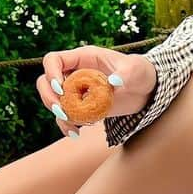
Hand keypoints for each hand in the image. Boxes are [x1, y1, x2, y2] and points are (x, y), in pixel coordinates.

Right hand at [37, 45, 156, 135]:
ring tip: (75, 124)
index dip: (51, 73)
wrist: (147, 91)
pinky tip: (76, 134)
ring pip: (53, 101)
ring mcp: (76, 91)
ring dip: (58, 113)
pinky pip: (65, 117)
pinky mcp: (82, 107)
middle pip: (45, 82)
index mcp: (83, 58)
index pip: (53, 60)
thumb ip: (126, 74)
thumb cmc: (141, 73)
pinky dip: (66, 126)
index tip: (62, 89)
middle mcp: (75, 73)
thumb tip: (113, 83)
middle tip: (61, 110)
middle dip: (48, 97)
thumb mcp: (136, 71)